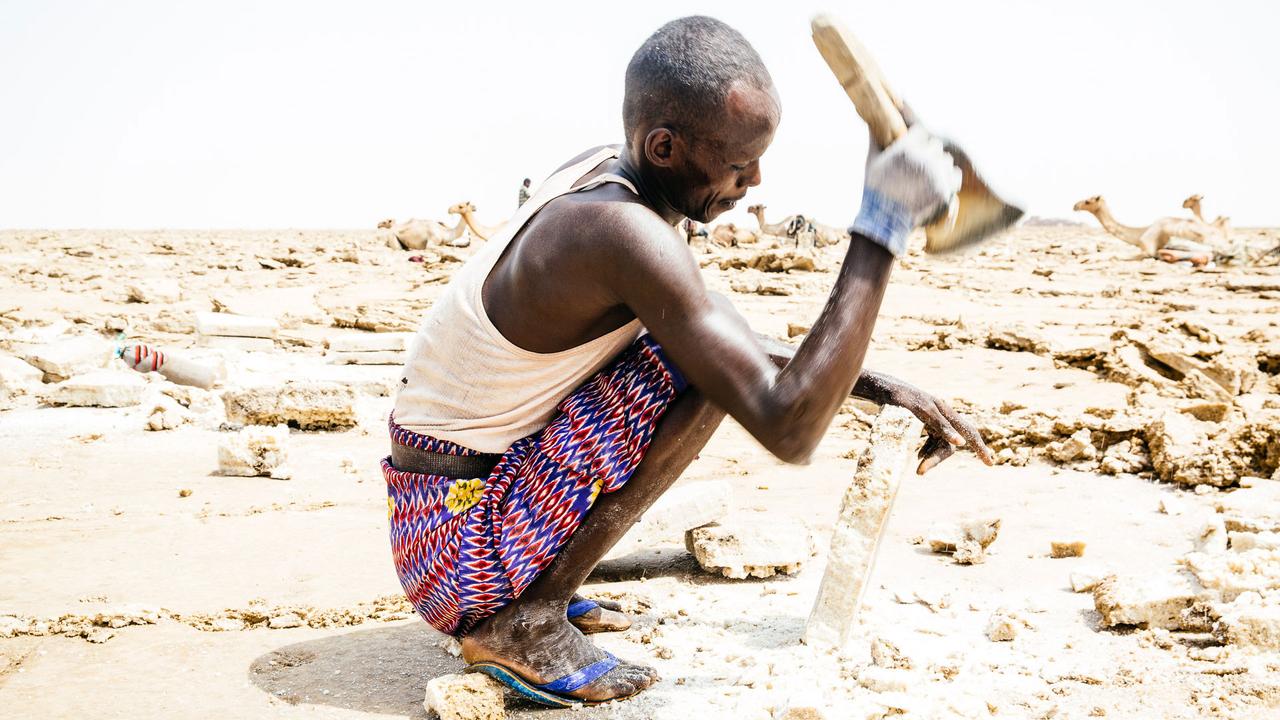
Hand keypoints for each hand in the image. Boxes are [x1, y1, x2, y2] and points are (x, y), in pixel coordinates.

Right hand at [850, 125, 961, 255]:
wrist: (885, 220)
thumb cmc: (875, 190)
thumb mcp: (871, 162)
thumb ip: (874, 139)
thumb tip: (871, 121)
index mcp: (906, 149)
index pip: (921, 132)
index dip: (916, 141)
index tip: (912, 149)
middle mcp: (924, 159)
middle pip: (935, 145)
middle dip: (927, 153)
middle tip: (918, 165)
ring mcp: (937, 175)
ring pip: (946, 159)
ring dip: (938, 165)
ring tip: (927, 176)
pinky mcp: (945, 190)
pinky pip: (954, 175)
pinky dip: (948, 178)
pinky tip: (937, 183)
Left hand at [881, 380, 993, 474]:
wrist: (881, 388)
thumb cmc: (901, 398)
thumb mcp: (921, 410)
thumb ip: (941, 425)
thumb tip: (961, 443)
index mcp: (945, 411)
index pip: (968, 431)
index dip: (980, 448)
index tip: (989, 464)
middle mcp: (941, 415)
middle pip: (949, 443)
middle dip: (937, 459)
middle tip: (920, 472)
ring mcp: (932, 419)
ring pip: (939, 444)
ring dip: (931, 457)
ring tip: (918, 468)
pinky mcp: (922, 422)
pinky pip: (931, 440)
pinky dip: (927, 449)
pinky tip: (919, 456)